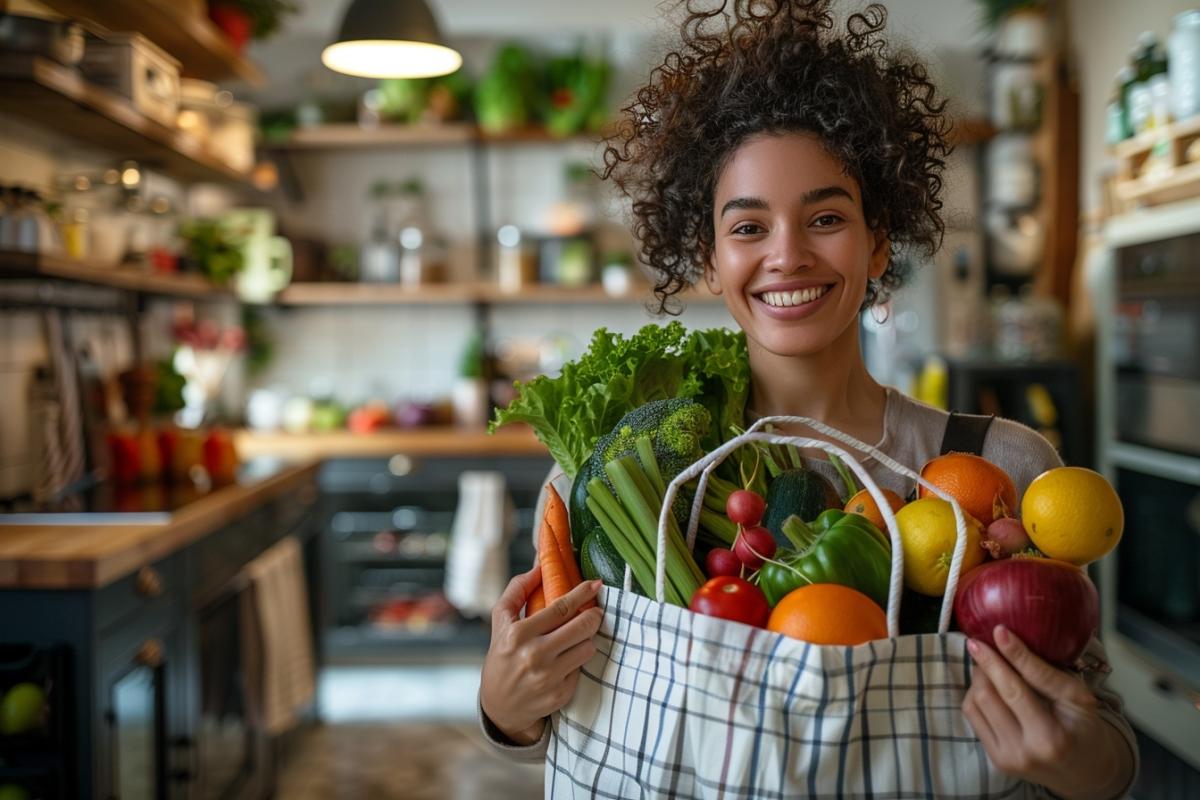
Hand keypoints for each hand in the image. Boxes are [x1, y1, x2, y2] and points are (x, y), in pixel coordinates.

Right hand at [480, 565, 602, 744]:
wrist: (500, 706)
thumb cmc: (502, 656)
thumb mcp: (501, 622)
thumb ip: (517, 590)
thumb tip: (539, 566)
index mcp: (518, 634)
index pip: (560, 608)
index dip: (582, 593)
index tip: (596, 584)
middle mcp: (534, 656)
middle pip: (581, 627)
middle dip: (594, 616)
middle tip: (594, 612)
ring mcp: (548, 678)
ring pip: (587, 647)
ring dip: (586, 639)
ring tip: (575, 638)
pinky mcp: (560, 694)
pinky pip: (582, 668)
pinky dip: (577, 662)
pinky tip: (565, 662)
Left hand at [963, 625, 1130, 799]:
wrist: (1082, 771)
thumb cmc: (1083, 728)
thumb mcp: (1077, 698)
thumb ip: (1047, 674)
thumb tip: (1008, 639)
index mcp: (1053, 736)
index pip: (1024, 687)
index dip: (1011, 655)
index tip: (999, 630)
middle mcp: (1028, 750)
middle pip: (993, 694)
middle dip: (986, 663)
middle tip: (983, 644)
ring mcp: (1008, 757)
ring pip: (976, 702)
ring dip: (979, 678)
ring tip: (991, 668)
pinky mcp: (995, 759)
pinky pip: (972, 715)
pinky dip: (976, 694)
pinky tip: (990, 688)